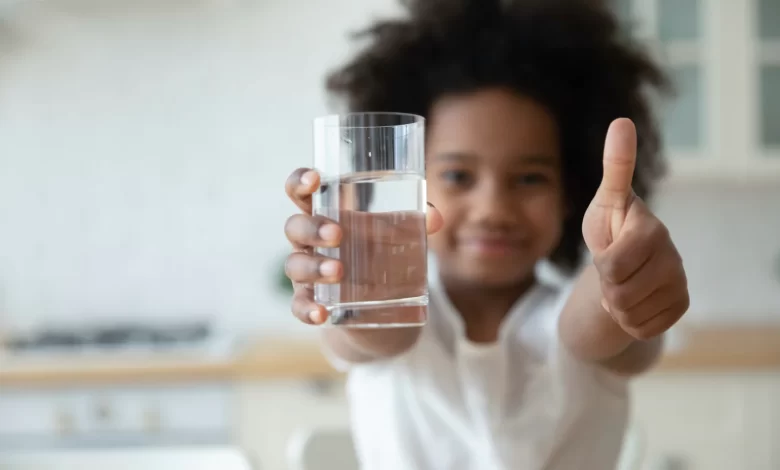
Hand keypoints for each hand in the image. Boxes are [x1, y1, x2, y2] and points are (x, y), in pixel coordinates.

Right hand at [283, 168, 442, 324]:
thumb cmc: (379, 254)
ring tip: (338, 270)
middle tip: (337, 234)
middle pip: (295, 227)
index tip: (315, 178)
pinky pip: (299, 306)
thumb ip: (413, 223)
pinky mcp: (311, 303)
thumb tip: (434, 217)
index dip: (301, 182)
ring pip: (295, 265)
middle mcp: (308, 242)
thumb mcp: (396, 236)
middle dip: (313, 228)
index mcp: (325, 214)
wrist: (380, 308)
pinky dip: (308, 309)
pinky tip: (320, 312)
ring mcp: (306, 274)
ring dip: (314, 266)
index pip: (301, 193)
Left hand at [582, 118, 688, 340]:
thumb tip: (622, 121)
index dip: (601, 265)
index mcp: (651, 229)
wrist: (622, 262)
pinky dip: (630, 320)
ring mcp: (679, 282)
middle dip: (606, 286)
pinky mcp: (680, 304)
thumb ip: (616, 166)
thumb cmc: (611, 225)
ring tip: (620, 283)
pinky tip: (634, 298)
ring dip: (616, 305)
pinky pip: (643, 328)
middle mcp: (672, 256)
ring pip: (630, 314)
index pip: (611, 265)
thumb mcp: (605, 200)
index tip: (606, 250)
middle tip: (611, 270)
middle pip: (619, 294)